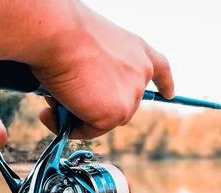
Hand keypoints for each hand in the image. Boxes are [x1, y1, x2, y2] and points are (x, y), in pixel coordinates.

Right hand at [30, 2, 174, 139]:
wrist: (58, 34)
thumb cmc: (65, 33)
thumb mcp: (92, 48)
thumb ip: (98, 70)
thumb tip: (80, 94)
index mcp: (136, 50)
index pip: (159, 68)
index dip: (164, 83)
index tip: (170, 93)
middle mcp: (140, 72)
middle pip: (122, 104)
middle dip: (96, 107)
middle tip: (64, 99)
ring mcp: (130, 97)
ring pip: (103, 119)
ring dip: (78, 116)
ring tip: (53, 99)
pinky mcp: (114, 115)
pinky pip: (88, 131)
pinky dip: (68, 126)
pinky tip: (50, 113)